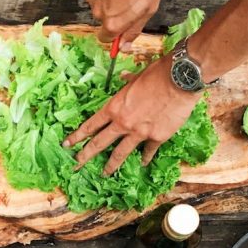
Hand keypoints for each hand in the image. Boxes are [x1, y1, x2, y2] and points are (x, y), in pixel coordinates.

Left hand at [63, 54, 200, 174]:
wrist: (180, 79)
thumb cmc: (157, 73)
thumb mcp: (137, 76)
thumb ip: (127, 82)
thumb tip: (123, 78)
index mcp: (115, 107)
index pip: (91, 125)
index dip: (77, 136)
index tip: (67, 144)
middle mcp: (123, 123)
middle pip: (99, 143)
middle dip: (85, 155)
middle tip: (76, 165)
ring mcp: (139, 133)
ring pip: (120, 153)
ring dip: (111, 165)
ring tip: (104, 173)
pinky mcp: (157, 137)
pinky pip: (148, 151)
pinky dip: (145, 157)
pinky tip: (142, 163)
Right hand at [81, 0, 165, 49]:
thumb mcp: (149, 7)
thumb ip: (134, 29)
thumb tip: (125, 46)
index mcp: (113, 23)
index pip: (106, 39)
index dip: (115, 33)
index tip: (122, 27)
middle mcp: (98, 12)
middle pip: (104, 19)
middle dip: (114, 12)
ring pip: (99, 2)